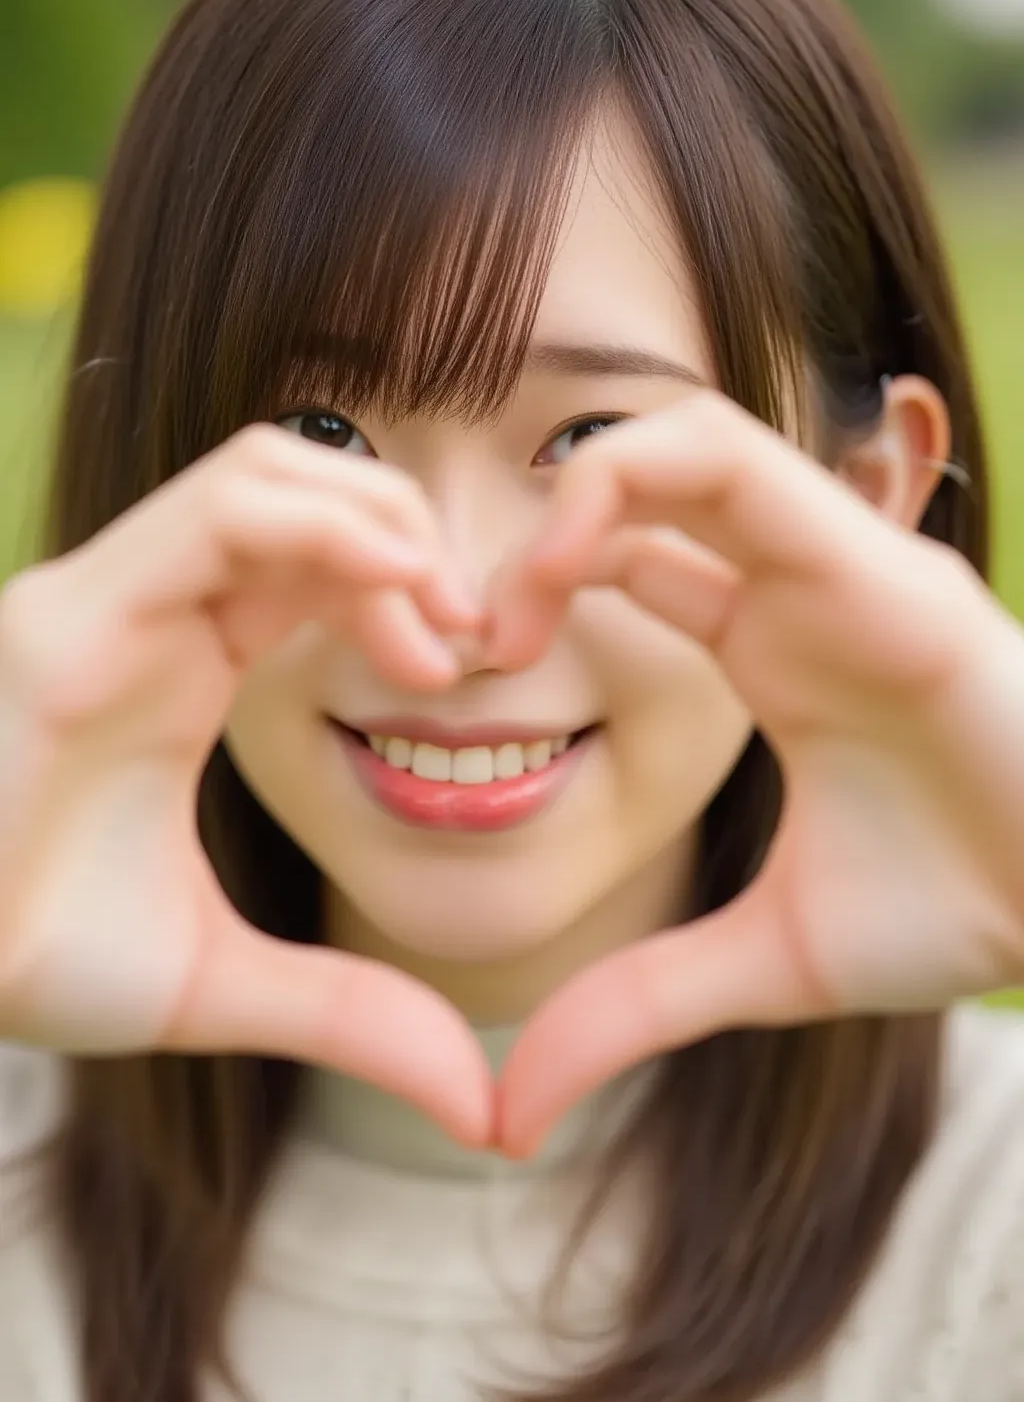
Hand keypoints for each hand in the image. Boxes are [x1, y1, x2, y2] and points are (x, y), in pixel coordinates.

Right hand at [0, 423, 492, 1147]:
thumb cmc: (32, 964)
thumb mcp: (218, 984)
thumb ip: (348, 1014)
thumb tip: (472, 1099)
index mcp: (181, 660)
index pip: (308, 551)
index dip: (407, 580)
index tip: (472, 660)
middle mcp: (144, 610)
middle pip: (300, 482)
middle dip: (407, 532)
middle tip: (473, 630)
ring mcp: (104, 602)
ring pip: (265, 471)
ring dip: (379, 522)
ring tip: (438, 621)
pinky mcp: (67, 621)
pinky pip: (217, 514)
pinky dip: (325, 531)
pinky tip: (397, 599)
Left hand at [490, 388, 1023, 1156]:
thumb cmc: (962, 912)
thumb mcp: (764, 961)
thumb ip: (633, 1005)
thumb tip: (510, 1113)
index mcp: (768, 647)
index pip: (631, 559)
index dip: (534, 590)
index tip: (463, 672)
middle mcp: (792, 586)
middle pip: (641, 488)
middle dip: (534, 544)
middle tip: (468, 644)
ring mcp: (831, 559)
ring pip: (678, 442)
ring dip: (569, 499)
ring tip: (510, 611)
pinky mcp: (868, 557)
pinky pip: (730, 457)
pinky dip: (627, 480)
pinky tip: (565, 565)